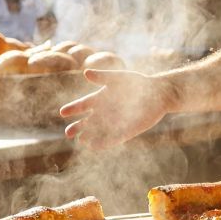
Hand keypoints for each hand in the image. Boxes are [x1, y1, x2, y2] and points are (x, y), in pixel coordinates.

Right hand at [60, 69, 175, 148]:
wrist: (157, 93)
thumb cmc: (137, 82)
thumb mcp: (118, 78)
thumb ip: (103, 77)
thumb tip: (85, 72)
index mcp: (100, 98)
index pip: (82, 105)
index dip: (73, 109)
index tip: (63, 112)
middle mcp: (104, 112)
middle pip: (86, 122)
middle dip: (77, 128)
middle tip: (68, 133)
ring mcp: (113, 123)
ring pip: (97, 132)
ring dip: (89, 137)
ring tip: (82, 140)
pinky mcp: (125, 132)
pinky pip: (111, 139)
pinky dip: (103, 143)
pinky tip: (95, 146)